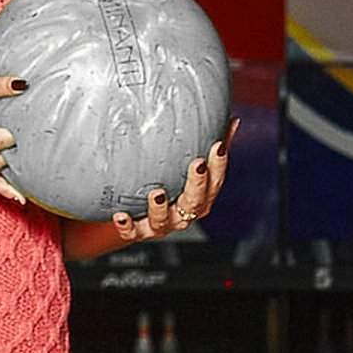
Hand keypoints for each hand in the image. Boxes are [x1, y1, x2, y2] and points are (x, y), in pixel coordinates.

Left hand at [107, 122, 236, 242]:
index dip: (219, 165)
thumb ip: (204, 145)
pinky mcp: (139, 232)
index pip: (215, 182)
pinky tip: (121, 215)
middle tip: (198, 164)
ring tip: (157, 193)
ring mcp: (161, 225)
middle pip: (195, 203)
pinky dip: (127, 225)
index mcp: (199, 199)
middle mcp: (183, 214)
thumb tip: (231, 120)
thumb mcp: (185, 167)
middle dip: (198, 184)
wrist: (136, 217)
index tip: (217, 145)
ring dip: (160, 208)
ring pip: (163, 220)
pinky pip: (132, 232)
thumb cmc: (167, 187)